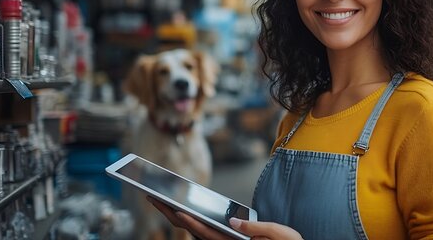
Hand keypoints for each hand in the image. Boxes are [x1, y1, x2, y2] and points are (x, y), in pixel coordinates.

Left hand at [148, 196, 302, 239]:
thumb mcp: (280, 235)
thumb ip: (256, 230)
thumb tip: (233, 221)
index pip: (208, 234)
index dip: (190, 223)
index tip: (175, 210)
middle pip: (193, 231)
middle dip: (171, 214)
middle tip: (152, 197)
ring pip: (195, 231)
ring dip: (176, 216)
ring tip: (160, 199)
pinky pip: (203, 231)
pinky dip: (189, 220)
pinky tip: (181, 208)